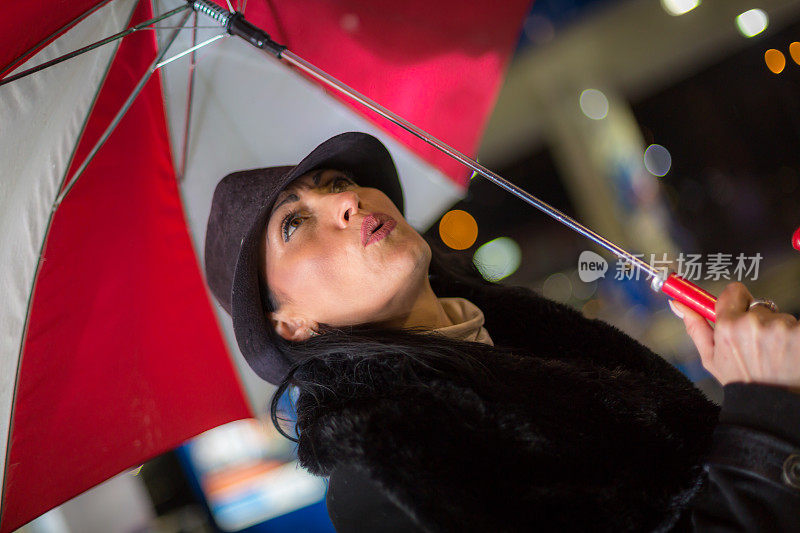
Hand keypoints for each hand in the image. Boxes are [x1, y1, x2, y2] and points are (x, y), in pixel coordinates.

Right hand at [669, 282, 799, 393]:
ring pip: (781, 318)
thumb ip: (695, 327)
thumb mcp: (711, 358)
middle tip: (760, 346)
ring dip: (780, 332)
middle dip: (760, 322)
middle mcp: (753, 324)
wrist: (770, 405)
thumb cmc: (740, 382)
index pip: (734, 292)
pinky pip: (797, 327)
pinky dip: (796, 338)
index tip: (740, 308)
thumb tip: (677, 304)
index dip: (737, 301)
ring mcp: (781, 329)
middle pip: (758, 306)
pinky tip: (790, 355)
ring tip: (777, 355)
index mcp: (728, 327)